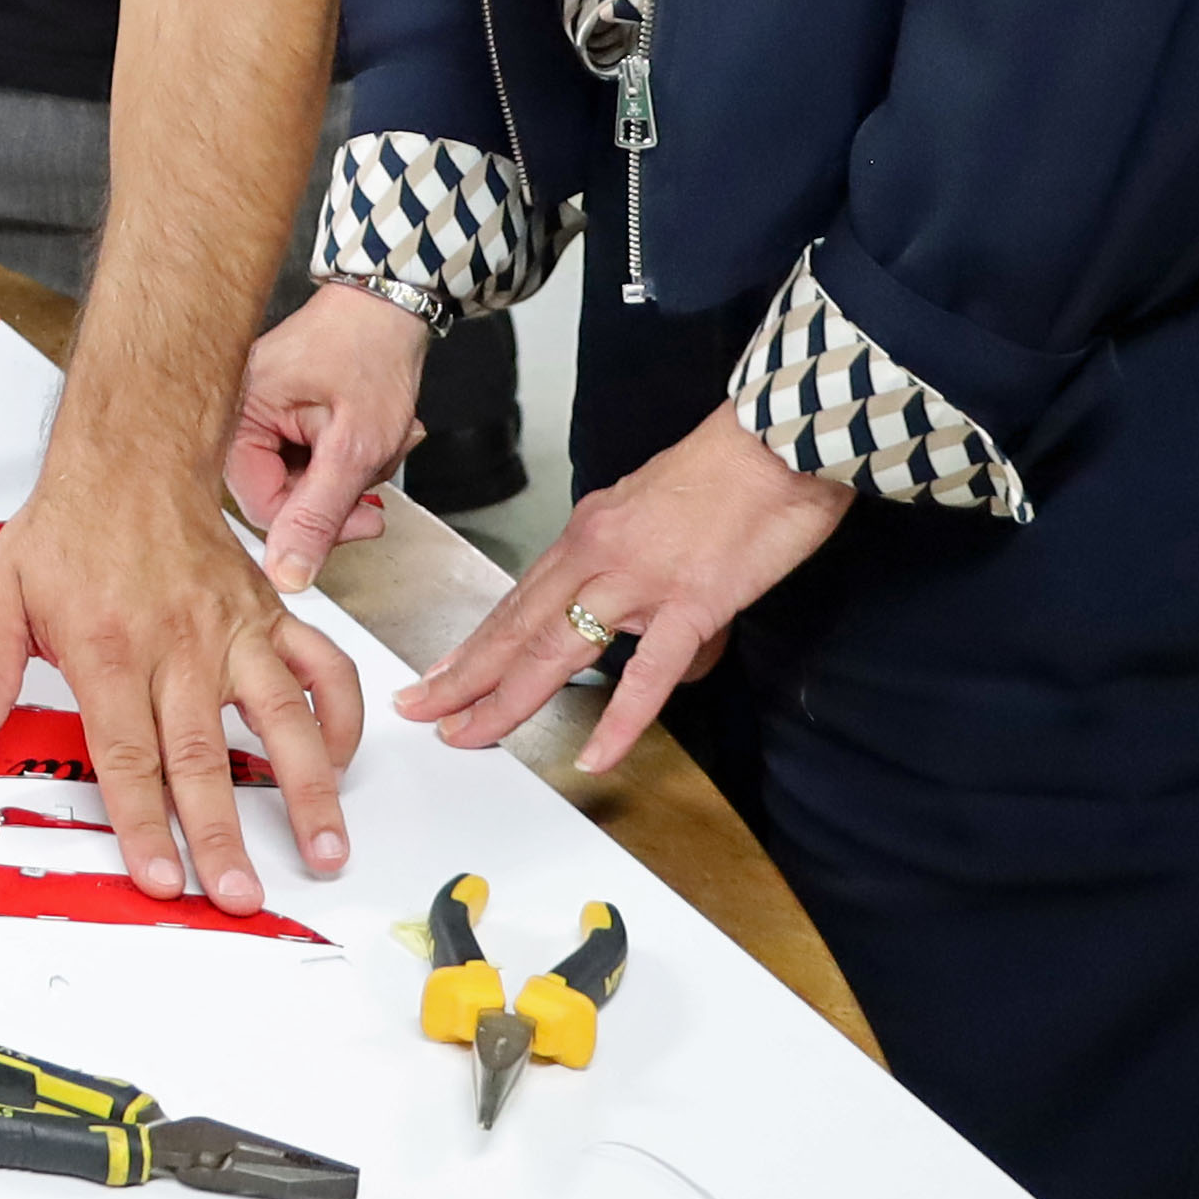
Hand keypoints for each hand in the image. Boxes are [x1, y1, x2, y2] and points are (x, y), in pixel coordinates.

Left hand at [0, 454, 363, 909]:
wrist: (130, 455)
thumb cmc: (68, 527)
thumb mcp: (0, 595)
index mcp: (108, 646)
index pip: (127, 753)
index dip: (144, 823)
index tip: (163, 879)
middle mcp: (177, 641)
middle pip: (203, 753)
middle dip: (223, 833)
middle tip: (241, 896)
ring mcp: (233, 629)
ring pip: (282, 717)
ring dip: (308, 788)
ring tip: (326, 850)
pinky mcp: (269, 614)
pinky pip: (322, 666)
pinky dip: (343, 715)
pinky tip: (343, 762)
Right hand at [226, 283, 433, 591]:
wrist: (389, 304)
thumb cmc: (370, 354)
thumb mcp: (354, 446)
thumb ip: (320, 514)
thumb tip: (289, 574)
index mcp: (237, 418)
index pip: (261, 507)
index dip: (319, 525)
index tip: (365, 516)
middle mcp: (238, 416)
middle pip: (283, 496)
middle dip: (341, 489)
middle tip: (376, 464)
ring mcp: (259, 413)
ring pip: (302, 481)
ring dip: (352, 471)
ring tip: (381, 435)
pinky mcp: (281, 412)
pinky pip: (309, 458)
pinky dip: (347, 453)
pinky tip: (370, 429)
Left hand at [401, 407, 852, 772]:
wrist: (775, 441)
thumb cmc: (727, 471)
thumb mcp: (654, 514)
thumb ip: (640, 575)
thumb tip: (650, 633)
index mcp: (589, 533)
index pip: (518, 600)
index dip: (475, 643)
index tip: (440, 674)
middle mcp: (598, 555)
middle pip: (516, 626)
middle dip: (464, 675)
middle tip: (422, 710)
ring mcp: (640, 580)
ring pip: (555, 647)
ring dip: (507, 698)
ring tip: (470, 733)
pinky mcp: (691, 602)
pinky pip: (648, 674)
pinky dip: (619, 720)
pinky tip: (596, 756)